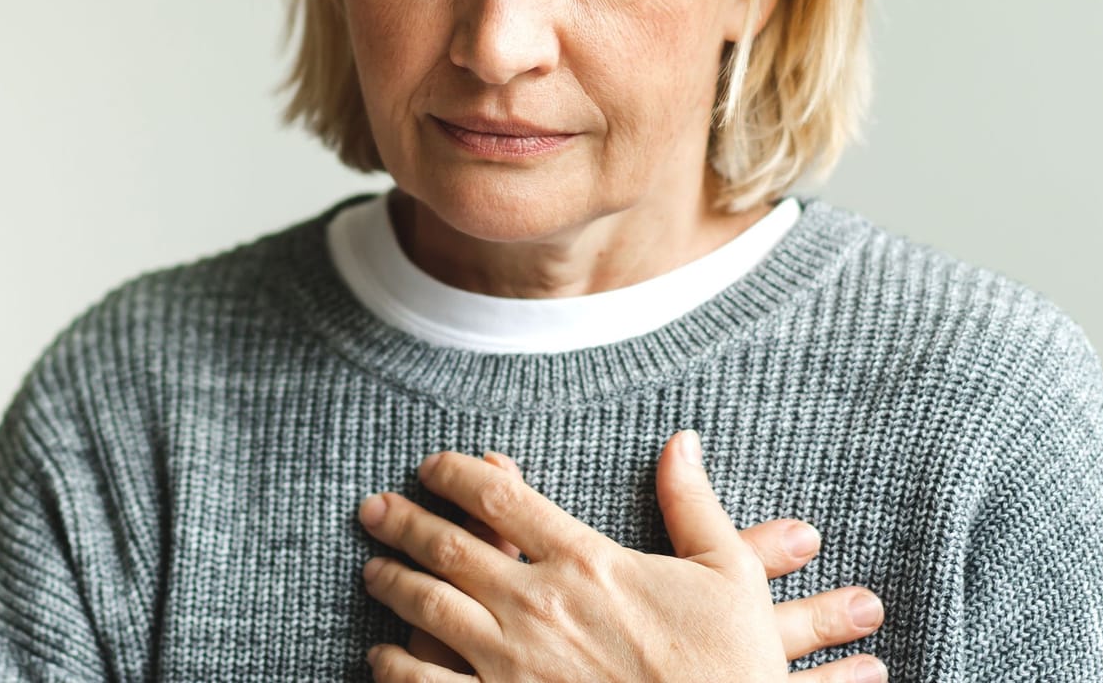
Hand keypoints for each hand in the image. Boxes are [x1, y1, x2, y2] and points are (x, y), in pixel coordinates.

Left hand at [357, 431, 888, 681]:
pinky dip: (396, 665)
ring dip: (393, 584)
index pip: (500, 496)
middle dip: (402, 521)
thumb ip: (692, 504)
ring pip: (429, 608)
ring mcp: (516, 663)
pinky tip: (382, 654)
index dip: (455, 472)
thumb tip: (683, 441)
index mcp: (588, 563)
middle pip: (448, 546)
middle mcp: (541, 606)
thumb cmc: (729, 665)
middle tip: (374, 509)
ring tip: (373, 571)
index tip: (432, 466)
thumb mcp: (727, 575)